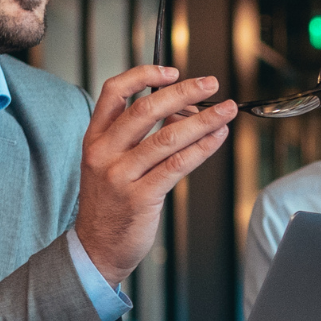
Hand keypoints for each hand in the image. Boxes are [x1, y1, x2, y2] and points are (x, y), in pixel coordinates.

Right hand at [75, 65, 236, 284]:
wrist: (96, 248)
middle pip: (146, 109)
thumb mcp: (110, 163)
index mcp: (95, 139)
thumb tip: (180, 110)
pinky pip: (177, 165)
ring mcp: (120, 176)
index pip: (113, 92)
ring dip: (203, 120)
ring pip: (167, 137)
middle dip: (184, 92)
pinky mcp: (140, 197)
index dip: (143, 75)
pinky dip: (202, 148)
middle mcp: (104, 153)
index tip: (171, 72)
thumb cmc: (109, 203)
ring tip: (226, 111)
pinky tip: (217, 138)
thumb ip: (138, 136)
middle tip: (210, 84)